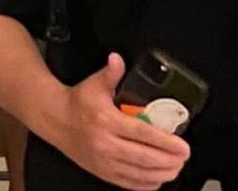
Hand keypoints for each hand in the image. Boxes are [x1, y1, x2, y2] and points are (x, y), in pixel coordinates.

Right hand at [51, 53, 191, 190]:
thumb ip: (110, 73)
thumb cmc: (77, 102)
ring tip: (176, 167)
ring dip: (163, 173)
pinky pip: (130, 183)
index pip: (142, 133)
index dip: (166, 142)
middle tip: (184, 156)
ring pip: (140, 173)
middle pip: (145, 157)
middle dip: (170, 160)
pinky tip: (158, 178)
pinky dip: (148, 184)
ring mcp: (103, 161)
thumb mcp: (93, 84)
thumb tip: (117, 59)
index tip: (183, 145)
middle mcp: (104, 143)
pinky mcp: (102, 172)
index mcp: (106, 120)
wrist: (53, 119)